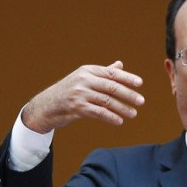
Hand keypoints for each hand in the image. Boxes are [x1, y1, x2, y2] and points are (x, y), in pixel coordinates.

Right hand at [21, 61, 144, 133]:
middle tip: (141, 101)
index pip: (111, 73)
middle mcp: (83, 80)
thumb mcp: (84, 78)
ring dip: (122, 108)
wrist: (45, 106)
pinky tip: (119, 121)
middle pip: (111, 87)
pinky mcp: (76, 108)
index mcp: (87, 71)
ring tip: (133, 114)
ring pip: (106, 101)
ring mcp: (79, 94)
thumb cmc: (68, 91)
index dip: (127, 78)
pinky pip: (98, 112)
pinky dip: (110, 117)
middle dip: (128, 94)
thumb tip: (120, 65)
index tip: (140, 83)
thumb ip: (102, 73)